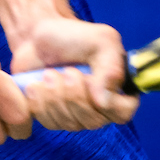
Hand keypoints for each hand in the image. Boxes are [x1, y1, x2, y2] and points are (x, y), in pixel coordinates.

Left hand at [10, 18, 138, 130]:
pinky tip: (36, 85)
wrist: (36, 38)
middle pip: (93, 121)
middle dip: (74, 95)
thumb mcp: (101, 41)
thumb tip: (104, 101)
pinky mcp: (53, 117)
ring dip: (54, 96)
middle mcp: (100, 107)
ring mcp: (76, 115)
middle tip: (66, 70)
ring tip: (48, 73)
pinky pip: (50, 124)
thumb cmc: (71, 36)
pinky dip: (40, 103)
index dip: (106, 103)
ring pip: (70, 124)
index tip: (88, 79)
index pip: (123, 113)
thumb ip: (111, 67)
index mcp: (117, 87)